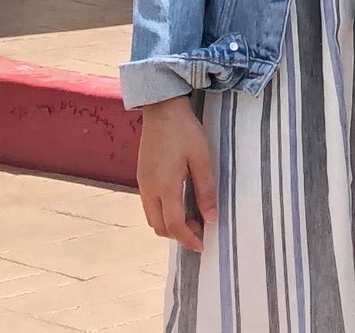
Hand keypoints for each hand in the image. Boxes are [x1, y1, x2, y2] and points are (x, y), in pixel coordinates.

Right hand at [137, 98, 217, 251]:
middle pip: (160, 227)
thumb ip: (206, 190)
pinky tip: (179, 203)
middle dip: (179, 235)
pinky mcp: (142, 176)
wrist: (162, 108)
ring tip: (192, 217)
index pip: (174, 225)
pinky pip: (150, 205)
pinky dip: (163, 212)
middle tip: (201, 230)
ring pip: (152, 217)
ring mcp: (142, 183)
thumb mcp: (201, 159)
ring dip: (170, 224)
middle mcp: (149, 189)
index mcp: (164, 186)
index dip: (188, 239)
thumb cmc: (184, 131)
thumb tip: (212, 218)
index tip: (203, 246)